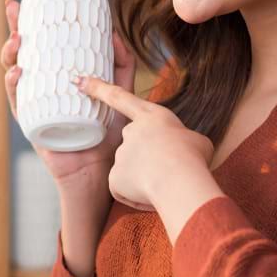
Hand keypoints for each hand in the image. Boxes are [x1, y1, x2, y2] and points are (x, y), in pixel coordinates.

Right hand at [2, 0, 135, 183]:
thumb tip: (116, 34)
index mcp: (56, 78)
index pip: (38, 46)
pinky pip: (17, 102)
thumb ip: (122, 66)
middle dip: (12, 29)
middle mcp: (40, 89)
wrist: (101, 169)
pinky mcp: (31, 124)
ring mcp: (32, 105)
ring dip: (10, 55)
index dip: (26, 24)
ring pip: (13, 74)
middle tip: (13, 10)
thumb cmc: (108, 133)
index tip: (19, 2)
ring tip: (17, 41)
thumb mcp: (119, 93)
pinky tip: (17, 73)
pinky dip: (14, 86)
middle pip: (21, 54)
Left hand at [77, 75, 221, 238]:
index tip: (80, 81)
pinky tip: (153, 195)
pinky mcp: (114, 177)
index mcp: (151, 116)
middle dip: (149, 158)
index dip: (98, 88)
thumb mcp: (196, 140)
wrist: (179, 177)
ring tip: (166, 184)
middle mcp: (130, 132)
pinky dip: (139, 195)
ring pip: (133, 171)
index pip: (119, 98)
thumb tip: (184, 149)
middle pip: (135, 145)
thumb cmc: (193, 156)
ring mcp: (120, 154)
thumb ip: (182, 140)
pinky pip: (126, 190)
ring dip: (148, 179)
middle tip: (170, 169)